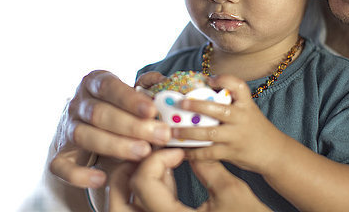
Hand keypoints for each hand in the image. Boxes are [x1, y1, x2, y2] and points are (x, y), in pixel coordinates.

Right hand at [48, 70, 170, 188]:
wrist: (84, 133)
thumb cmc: (115, 110)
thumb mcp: (129, 95)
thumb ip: (146, 88)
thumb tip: (162, 81)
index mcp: (93, 83)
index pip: (109, 86)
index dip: (130, 99)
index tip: (152, 110)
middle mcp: (77, 104)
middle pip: (99, 113)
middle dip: (132, 125)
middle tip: (160, 135)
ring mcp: (66, 129)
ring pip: (84, 136)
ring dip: (115, 146)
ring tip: (143, 152)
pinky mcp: (59, 155)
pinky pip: (62, 166)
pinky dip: (80, 174)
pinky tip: (101, 179)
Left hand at [108, 149, 270, 211]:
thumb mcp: (231, 192)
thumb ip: (206, 165)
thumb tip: (187, 144)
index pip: (142, 183)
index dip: (157, 158)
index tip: (179, 151)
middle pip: (117, 202)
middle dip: (131, 171)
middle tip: (153, 154)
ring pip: (124, 209)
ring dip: (136, 183)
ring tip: (160, 164)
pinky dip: (148, 193)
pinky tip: (168, 178)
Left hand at [173, 74, 287, 174]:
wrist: (274, 152)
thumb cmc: (254, 127)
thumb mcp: (247, 109)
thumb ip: (229, 101)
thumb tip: (199, 88)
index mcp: (246, 104)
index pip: (238, 86)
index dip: (224, 79)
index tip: (209, 79)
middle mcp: (242, 118)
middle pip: (219, 110)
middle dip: (198, 106)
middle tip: (181, 103)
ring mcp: (236, 136)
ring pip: (210, 134)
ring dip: (189, 132)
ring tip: (173, 130)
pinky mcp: (231, 153)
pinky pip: (209, 153)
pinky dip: (193, 152)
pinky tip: (182, 150)